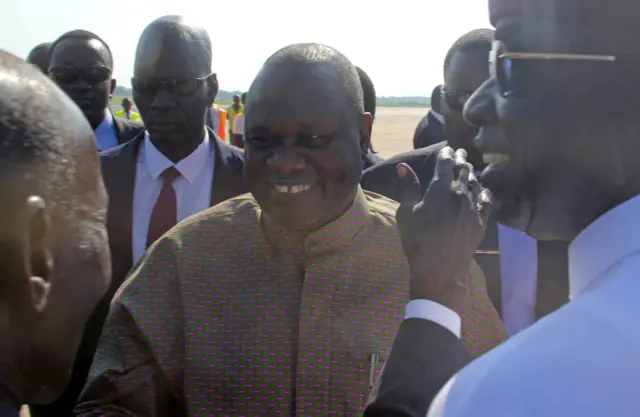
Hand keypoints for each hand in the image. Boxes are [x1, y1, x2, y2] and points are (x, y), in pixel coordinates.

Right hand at [395, 147, 491, 311]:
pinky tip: (483, 190)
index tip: (447, 148)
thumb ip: (409, 188)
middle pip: (462, 171)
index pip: (445, 165)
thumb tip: (403, 167)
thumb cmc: (417, 240)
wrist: (440, 267)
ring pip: (475, 184)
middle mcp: (459, 193)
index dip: (446, 155)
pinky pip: (487, 201)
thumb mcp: (407, 213)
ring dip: (472, 174)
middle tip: (461, 152)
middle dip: (461, 160)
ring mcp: (473, 207)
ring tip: (469, 169)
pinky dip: (485, 192)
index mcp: (439, 189)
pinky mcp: (481, 221)